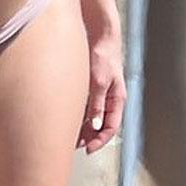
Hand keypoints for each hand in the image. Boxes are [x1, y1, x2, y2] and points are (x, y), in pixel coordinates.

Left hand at [79, 29, 124, 153]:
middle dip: (90, 137)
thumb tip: (96, 125)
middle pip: (102, 126)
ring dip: (83, 128)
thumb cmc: (103, 56)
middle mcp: (110, 99)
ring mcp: (100, 93)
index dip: (100, 141)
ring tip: (69, 136)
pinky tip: (68, 119)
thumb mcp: (98, 81)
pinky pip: (87, 107)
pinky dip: (79, 116)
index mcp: (117, 99)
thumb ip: (96, 103)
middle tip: (75, 145)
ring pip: (93, 118)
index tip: (88, 149)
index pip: (111, 128)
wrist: (99, 36)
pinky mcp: (91, 87)